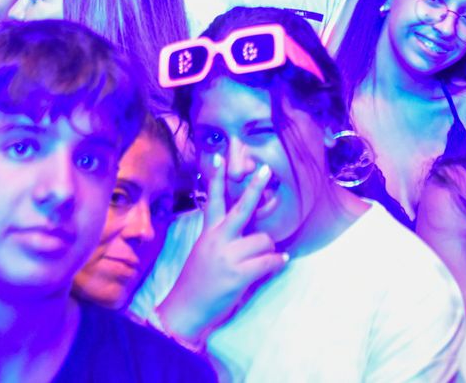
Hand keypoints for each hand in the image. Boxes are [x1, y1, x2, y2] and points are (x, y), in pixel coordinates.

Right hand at [158, 160, 285, 341]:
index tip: (219, 156)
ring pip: (263, 239)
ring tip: (268, 256)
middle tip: (267, 170)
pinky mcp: (237, 275)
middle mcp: (217, 240)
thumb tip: (253, 226)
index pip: (212, 200)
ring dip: (270, 248)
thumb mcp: (205, 252)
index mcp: (208, 233)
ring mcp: (227, 257)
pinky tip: (280, 262)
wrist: (185, 310)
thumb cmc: (197, 282)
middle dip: (255, 188)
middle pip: (241, 208)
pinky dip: (278, 262)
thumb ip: (224, 237)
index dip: (216, 178)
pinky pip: (268, 261)